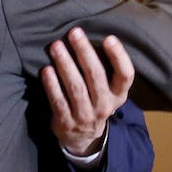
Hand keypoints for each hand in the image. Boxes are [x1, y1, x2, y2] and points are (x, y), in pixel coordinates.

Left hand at [41, 30, 133, 155]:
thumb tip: (88, 38)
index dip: (119, 56)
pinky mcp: (66, 122)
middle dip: (84, 52)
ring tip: (56, 46)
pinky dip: (51, 85)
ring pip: (76, 87)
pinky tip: (46, 70)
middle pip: (96, 76)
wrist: (83, 138)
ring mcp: (86, 116)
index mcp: (118, 95)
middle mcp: (105, 106)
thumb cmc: (95, 102)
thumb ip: (105, 70)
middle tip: (74, 33)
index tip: (109, 38)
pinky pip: (58, 101)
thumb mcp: (109, 92)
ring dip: (65, 64)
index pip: (125, 75)